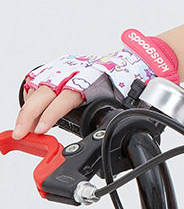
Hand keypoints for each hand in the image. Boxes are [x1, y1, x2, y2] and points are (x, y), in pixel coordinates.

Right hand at [14, 29, 178, 138]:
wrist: (137, 63)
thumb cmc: (131, 83)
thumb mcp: (126, 103)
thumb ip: (114, 121)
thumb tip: (112, 146)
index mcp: (95, 79)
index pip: (67, 96)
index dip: (52, 113)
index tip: (41, 128)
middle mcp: (79, 71)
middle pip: (46, 90)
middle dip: (30, 113)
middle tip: (22, 133)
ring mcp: (70, 68)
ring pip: (41, 83)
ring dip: (29, 105)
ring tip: (23, 126)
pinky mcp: (65, 68)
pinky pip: (43, 79)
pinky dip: (33, 94)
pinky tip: (29, 109)